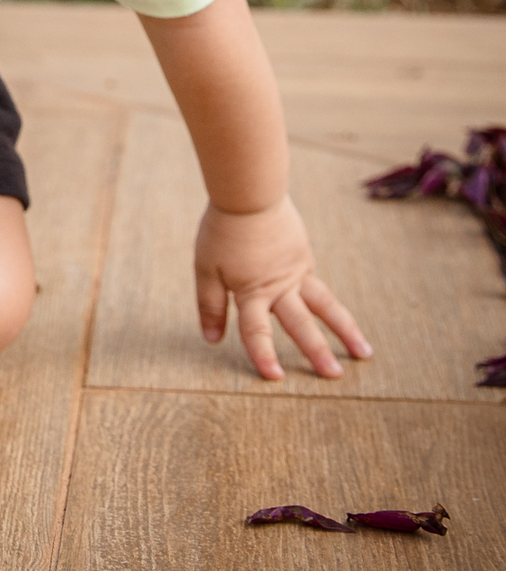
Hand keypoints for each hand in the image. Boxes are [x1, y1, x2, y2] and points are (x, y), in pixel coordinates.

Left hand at [194, 195, 371, 380]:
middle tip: (335, 376)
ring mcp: (297, 271)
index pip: (257, 330)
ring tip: (364, 353)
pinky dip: (331, 305)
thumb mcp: (206, 268)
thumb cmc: (223, 230)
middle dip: (317, 352)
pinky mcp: (304, 257)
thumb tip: (212, 339)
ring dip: (346, 331)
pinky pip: (319, 287)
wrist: (249, 191)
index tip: (275, 378)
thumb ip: (210, 304)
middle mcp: (279, 285)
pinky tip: (338, 317)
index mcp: (252, 290)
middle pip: (300, 323)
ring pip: (326, 306)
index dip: (263, 355)